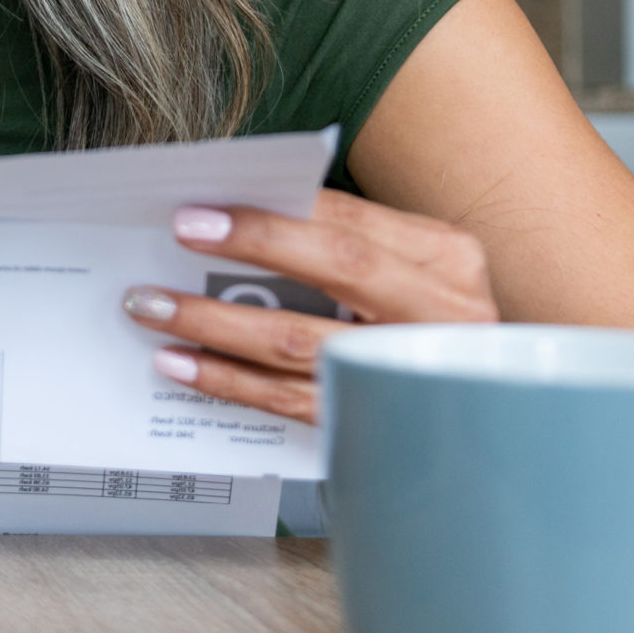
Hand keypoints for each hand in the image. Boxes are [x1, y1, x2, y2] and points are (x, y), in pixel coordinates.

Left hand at [119, 189, 498, 423]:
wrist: (482, 411)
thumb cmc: (422, 322)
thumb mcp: (407, 271)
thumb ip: (341, 242)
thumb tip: (233, 217)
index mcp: (444, 258)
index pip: (350, 220)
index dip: (273, 213)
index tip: (200, 210)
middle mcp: (441, 311)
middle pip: (339, 269)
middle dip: (251, 248)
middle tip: (177, 237)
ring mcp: (409, 370)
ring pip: (301, 341)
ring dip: (214, 322)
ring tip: (152, 306)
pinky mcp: (377, 422)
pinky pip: (289, 399)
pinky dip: (228, 380)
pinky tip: (180, 365)